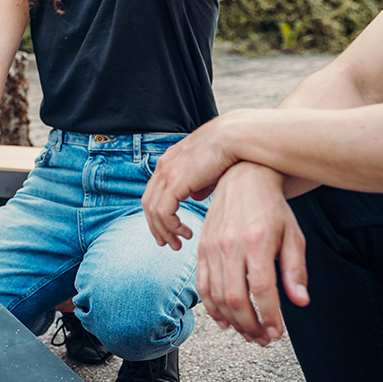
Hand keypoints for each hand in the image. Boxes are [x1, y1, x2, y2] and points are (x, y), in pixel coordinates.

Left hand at [142, 116, 242, 248]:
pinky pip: (163, 211)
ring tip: (178, 244)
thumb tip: (195, 196)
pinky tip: (186, 233)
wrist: (234, 137)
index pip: (153, 193)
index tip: (167, 231)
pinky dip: (171, 226)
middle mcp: (163, 167)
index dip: (157, 214)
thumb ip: (199, 183)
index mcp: (169, 162)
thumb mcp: (209, 171)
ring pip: (153, 210)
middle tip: (167, 244)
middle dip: (156, 227)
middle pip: (148, 203)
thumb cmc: (229, 152)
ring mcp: (167, 173)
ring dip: (164, 231)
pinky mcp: (175, 181)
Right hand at [194, 162, 309, 345]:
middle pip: (235, 297)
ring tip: (248, 333)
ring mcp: (211, 247)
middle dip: (250, 325)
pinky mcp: (201, 248)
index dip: (269, 316)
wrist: (242, 179)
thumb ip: (295, 270)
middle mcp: (230, 245)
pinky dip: (211, 306)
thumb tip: (300, 301)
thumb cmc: (272, 208)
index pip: (261, 289)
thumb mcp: (294, 236)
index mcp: (257, 242)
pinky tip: (224, 320)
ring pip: (216, 294)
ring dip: (232, 320)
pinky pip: (202, 283)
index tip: (278, 333)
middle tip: (263, 339)